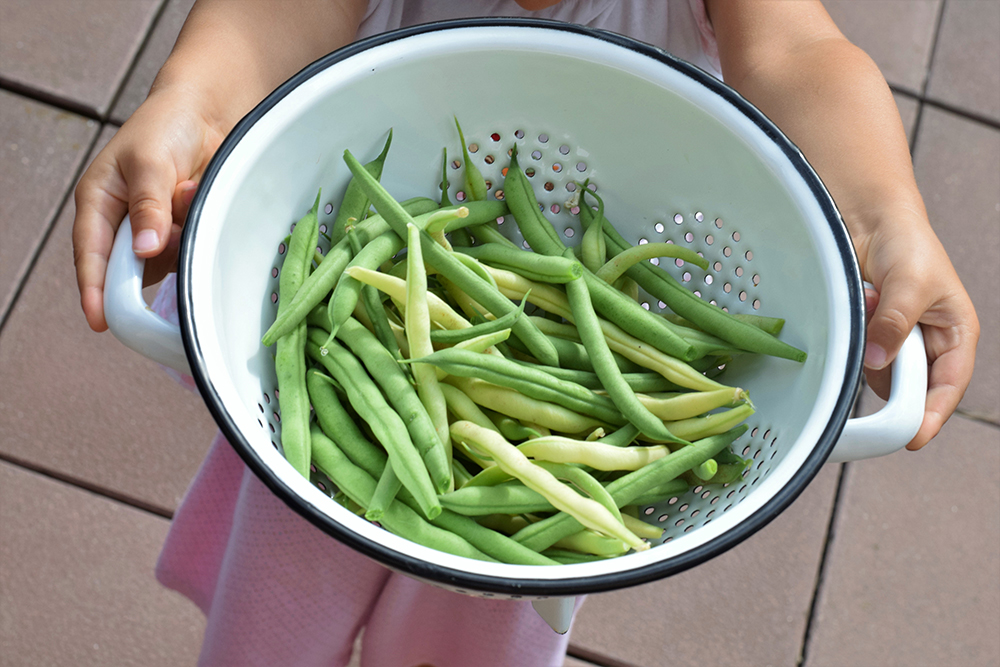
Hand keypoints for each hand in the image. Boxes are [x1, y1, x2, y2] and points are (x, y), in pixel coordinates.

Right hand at [72, 87, 225, 331]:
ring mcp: (155, 231)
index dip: (94, 288)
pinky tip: (197, 193)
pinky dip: (198, 226)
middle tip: (172, 225)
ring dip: (182, 232)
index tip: (100, 319)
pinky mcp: (183, 233)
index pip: (91, 253)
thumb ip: (148, 206)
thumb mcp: (150, 162)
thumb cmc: (165, 127)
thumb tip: (144, 250)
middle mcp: (124, 224)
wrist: (206, 115)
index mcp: (99, 203)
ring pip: (168, 259)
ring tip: (186, 187)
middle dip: (154, 252)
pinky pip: (192, 248)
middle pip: (131, 266)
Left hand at [853, 207, 978, 449]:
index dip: (933, 414)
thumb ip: (896, 323)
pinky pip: (859, 355)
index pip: (948, 386)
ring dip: (870, 345)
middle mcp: (928, 345)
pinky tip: (861, 303)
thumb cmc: (907, 245)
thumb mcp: (910, 284)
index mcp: (955, 336)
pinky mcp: (870, 337)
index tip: (912, 437)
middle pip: (911, 387)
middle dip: (891, 366)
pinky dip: (856, 336)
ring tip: (872, 298)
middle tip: (877, 338)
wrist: (872, 220)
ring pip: (880, 372)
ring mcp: (896, 343)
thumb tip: (879, 361)